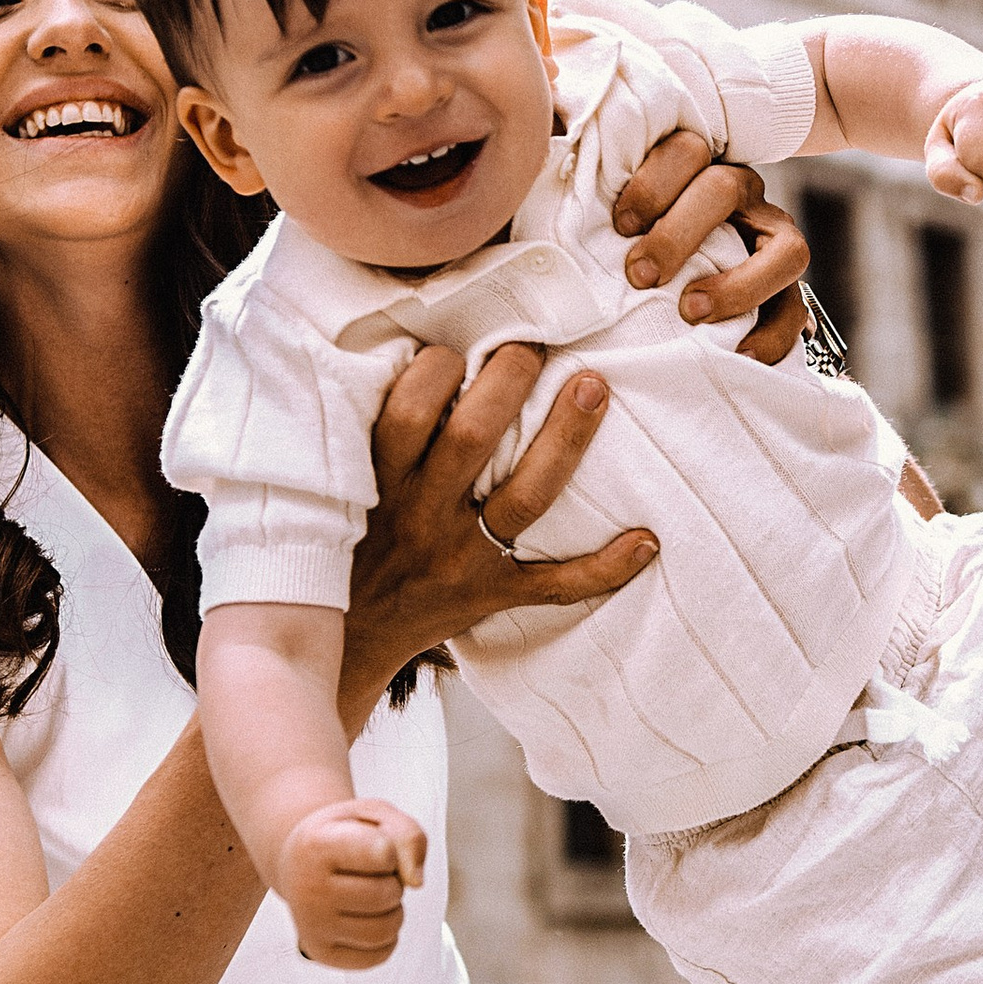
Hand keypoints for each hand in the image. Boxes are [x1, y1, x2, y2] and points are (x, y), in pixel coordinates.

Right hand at [278, 798, 426, 968]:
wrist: (296, 862)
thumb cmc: (343, 836)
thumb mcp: (374, 816)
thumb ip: (408, 835)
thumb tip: (416, 883)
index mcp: (316, 845)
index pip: (384, 853)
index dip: (390, 849)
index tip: (369, 844)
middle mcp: (307, 888)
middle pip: (388, 894)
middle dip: (393, 882)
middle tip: (370, 873)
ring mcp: (311, 925)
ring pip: (387, 929)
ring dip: (393, 911)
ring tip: (370, 895)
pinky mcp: (321, 953)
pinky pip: (379, 955)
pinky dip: (386, 938)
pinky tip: (366, 919)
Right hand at [343, 346, 658, 713]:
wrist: (339, 639)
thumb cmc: (343, 542)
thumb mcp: (335, 483)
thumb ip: (364, 429)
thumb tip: (397, 344)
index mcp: (379, 484)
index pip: (408, 412)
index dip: (437, 368)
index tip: (457, 349)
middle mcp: (423, 519)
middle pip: (473, 439)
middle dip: (509, 382)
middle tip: (533, 348)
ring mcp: (462, 559)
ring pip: (525, 497)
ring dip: (565, 441)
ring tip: (593, 388)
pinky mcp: (491, 595)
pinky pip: (555, 586)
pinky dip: (605, 569)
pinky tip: (647, 541)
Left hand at [614, 131, 811, 361]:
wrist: (670, 286)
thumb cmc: (633, 242)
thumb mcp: (615, 211)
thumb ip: (593, 189)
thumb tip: (551, 156)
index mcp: (698, 166)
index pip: (686, 149)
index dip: (652, 183)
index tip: (620, 225)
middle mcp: (743, 194)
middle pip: (724, 190)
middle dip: (678, 234)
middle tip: (640, 274)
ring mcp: (773, 241)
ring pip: (785, 250)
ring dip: (737, 285)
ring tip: (690, 311)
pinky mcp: (789, 289)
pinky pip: (797, 311)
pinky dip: (772, 336)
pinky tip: (739, 354)